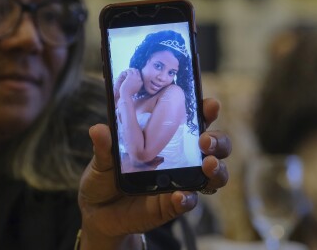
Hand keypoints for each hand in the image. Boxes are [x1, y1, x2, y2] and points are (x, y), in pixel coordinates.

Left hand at [77, 97, 230, 248]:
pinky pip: (188, 202)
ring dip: (216, 169)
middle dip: (218, 141)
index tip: (210, 105)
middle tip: (206, 140)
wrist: (98, 211)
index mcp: (168, 137)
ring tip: (207, 164)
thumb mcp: (103, 158)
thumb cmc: (105, 175)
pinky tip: (181, 196)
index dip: (206, 111)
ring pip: (212, 176)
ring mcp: (180, 182)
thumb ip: (104, 146)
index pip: (195, 120)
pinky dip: (188, 199)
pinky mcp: (172, 205)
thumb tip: (99, 129)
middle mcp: (181, 157)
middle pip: (214, 147)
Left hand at [119, 68, 142, 98]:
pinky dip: (127, 71)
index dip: (136, 74)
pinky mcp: (130, 76)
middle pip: (137, 71)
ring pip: (133, 70)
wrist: (126, 94)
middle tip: (130, 72)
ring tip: (127, 72)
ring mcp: (135, 77)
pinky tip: (125, 73)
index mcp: (141, 82)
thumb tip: (136, 81)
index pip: (140, 75)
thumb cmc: (130, 93)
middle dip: (134, 71)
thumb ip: (137, 84)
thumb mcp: (136, 89)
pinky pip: (129, 71)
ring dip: (130, 70)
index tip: (133, 74)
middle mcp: (139, 79)